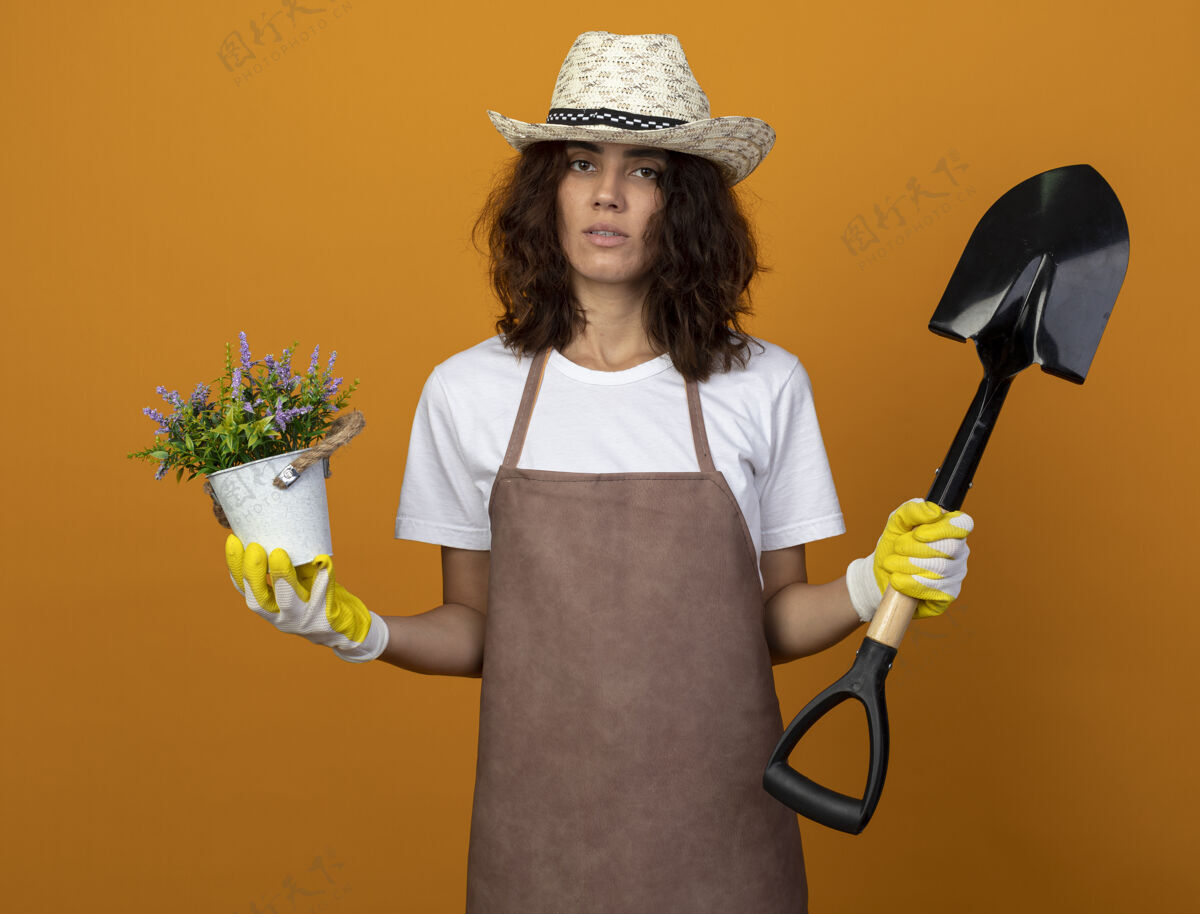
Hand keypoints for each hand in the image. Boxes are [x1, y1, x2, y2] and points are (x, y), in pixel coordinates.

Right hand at [224, 534, 389, 662]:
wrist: (344, 627)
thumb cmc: (317, 597)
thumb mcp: (298, 583)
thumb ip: (287, 564)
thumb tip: (278, 525)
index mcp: (270, 607)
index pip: (245, 589)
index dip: (236, 566)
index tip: (233, 540)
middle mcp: (282, 617)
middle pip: (259, 601)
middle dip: (254, 573)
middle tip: (255, 546)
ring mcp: (303, 619)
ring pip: (288, 602)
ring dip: (282, 576)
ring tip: (280, 553)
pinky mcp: (325, 617)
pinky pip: (324, 595)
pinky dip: (324, 576)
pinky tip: (324, 560)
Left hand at [846, 499, 973, 621]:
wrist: (882, 574)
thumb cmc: (894, 545)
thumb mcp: (897, 522)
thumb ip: (913, 510)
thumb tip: (934, 511)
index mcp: (950, 529)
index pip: (963, 524)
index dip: (942, 528)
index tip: (917, 533)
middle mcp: (959, 551)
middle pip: (950, 547)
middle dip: (917, 548)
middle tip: (897, 548)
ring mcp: (956, 573)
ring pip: (941, 569)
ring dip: (909, 565)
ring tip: (891, 564)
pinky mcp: (948, 594)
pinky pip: (935, 589)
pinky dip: (910, 583)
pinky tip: (897, 580)